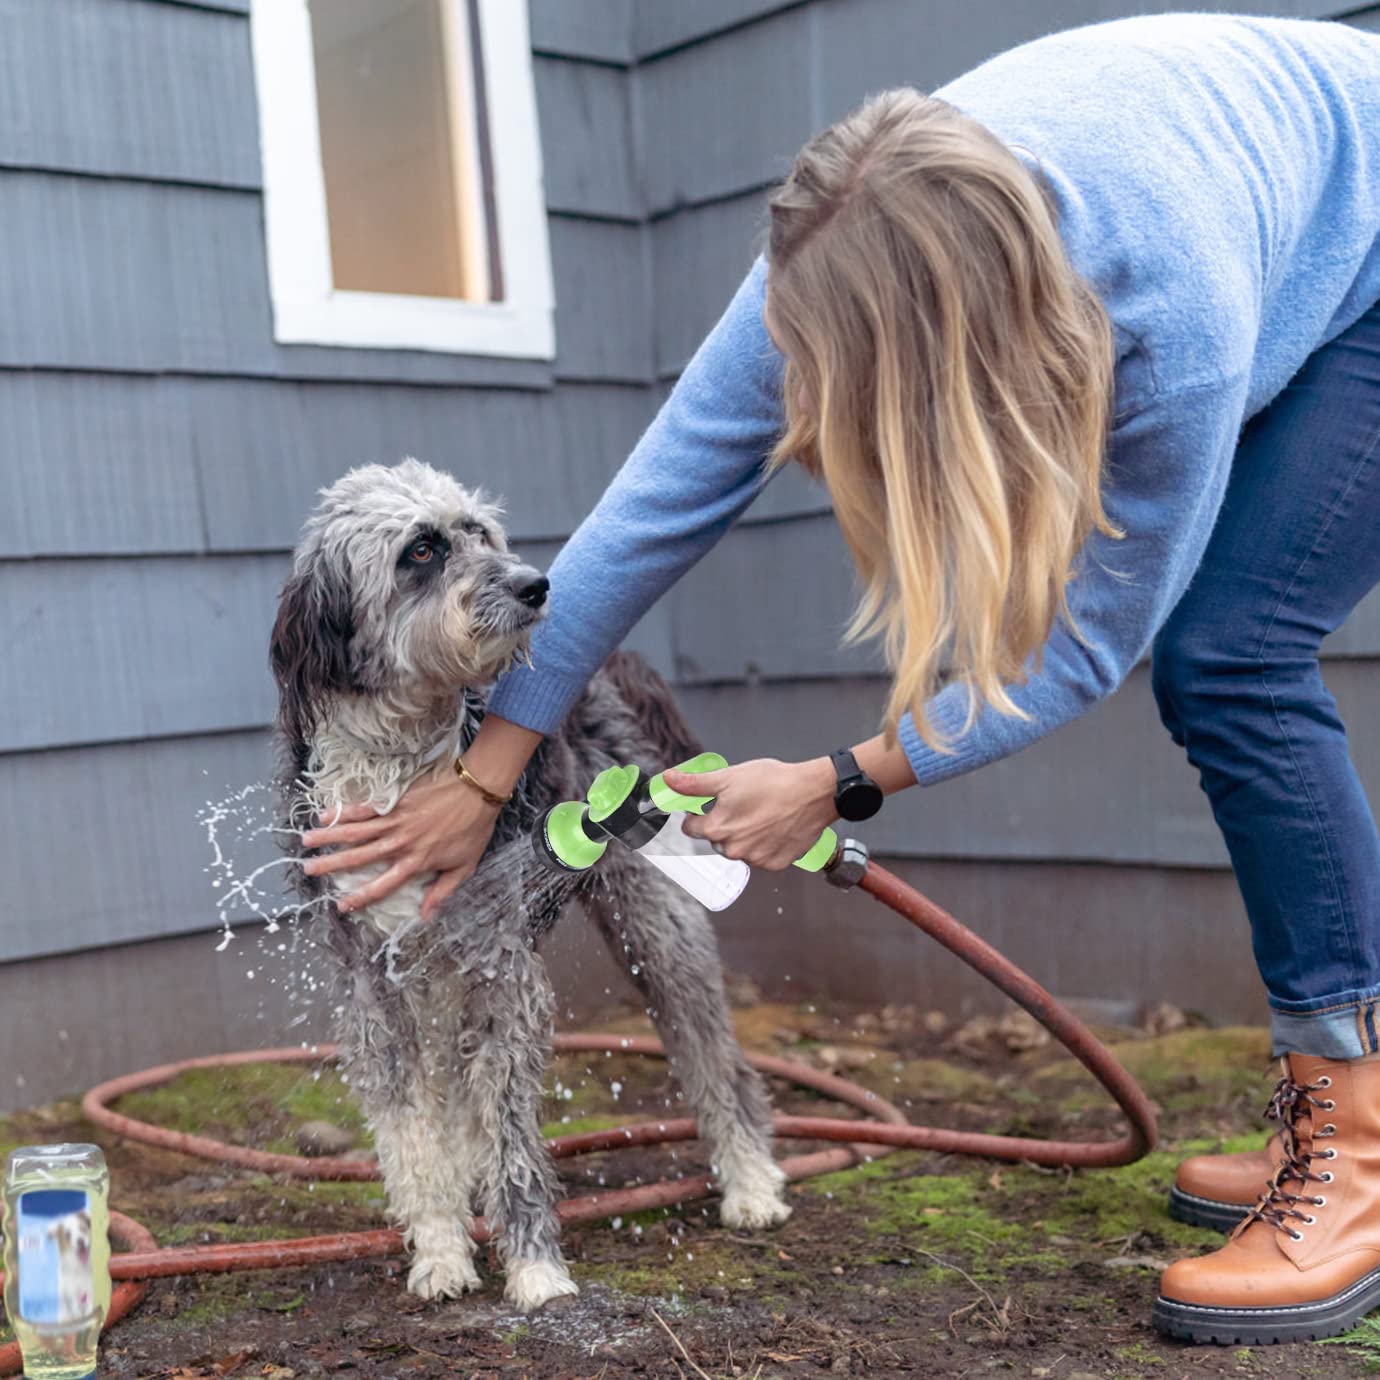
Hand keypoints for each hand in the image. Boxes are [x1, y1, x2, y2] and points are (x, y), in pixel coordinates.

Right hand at [301, 771, 501, 918]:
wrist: (477, 790)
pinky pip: (366, 808)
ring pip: (355, 831)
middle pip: (359, 857)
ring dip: (329, 837)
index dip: (361, 898)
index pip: (383, 885)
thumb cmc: (473, 829)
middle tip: (308, 871)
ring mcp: (396, 822)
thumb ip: (442, 891)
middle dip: (331, 865)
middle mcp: (400, 844)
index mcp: (416, 863)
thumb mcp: (465, 866)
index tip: (340, 906)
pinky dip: (344, 812)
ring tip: (306, 841)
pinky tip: (325, 813)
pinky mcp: (396, 802)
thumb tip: (425, 916)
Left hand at [667, 757, 836, 869]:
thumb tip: (668, 780)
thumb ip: (694, 784)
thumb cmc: (774, 782)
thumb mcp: (729, 777)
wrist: (814, 793)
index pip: (691, 827)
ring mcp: (755, 860)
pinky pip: (762, 856)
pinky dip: (766, 844)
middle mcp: (733, 849)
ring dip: (745, 835)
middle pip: (716, 839)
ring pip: (739, 848)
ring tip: (762, 814)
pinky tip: (776, 827)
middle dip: (725, 824)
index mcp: (717, 828)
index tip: (711, 804)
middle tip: (744, 805)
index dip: (699, 813)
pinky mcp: (775, 864)